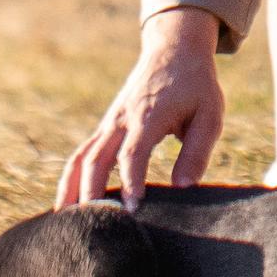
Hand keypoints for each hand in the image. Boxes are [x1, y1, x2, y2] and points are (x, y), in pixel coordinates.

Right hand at [58, 7, 228, 208]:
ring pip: (81, 158)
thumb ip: (197, 150)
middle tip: (95, 226)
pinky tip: (68, 204)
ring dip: (71, 189)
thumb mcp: (210, 114)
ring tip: (66, 223)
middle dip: (92, 192)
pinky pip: (82, 154)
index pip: (132, 153)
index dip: (130, 180)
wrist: (173, 50)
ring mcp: (109, 123)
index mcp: (149, 115)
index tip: (133, 208)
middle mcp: (121, 120)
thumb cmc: (196, 85)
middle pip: (96, 158)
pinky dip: (71, 178)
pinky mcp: (106, 128)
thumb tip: (185, 188)